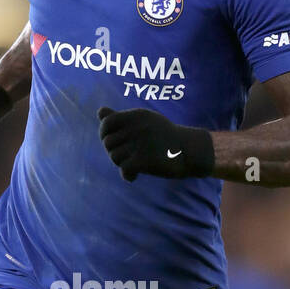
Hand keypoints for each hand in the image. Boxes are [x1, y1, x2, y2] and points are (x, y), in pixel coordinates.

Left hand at [97, 106, 213, 181]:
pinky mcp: (145, 159)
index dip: (105, 134)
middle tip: (128, 157)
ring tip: (133, 164)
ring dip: (121, 164)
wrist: (190, 151)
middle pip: (108, 143)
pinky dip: (127, 175)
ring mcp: (141, 143)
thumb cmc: (164, 136)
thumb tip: (100, 111)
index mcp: (137, 116)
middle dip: (115, 151)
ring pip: (114, 156)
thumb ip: (120, 118)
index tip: (115, 142)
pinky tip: (134, 176)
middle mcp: (137, 127)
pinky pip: (124, 169)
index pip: (107, 123)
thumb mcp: (144, 121)